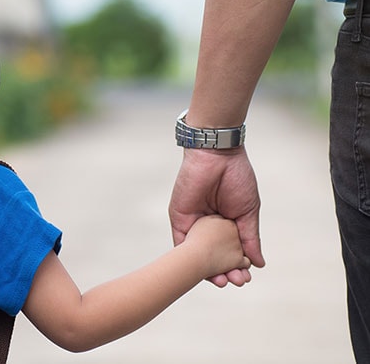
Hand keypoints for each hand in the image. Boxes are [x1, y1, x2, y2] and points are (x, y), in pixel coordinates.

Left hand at [169, 146, 263, 286]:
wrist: (216, 156)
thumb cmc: (236, 178)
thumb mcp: (248, 211)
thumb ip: (250, 238)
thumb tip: (258, 263)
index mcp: (227, 224)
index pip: (230, 252)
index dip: (237, 267)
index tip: (245, 279)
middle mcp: (210, 226)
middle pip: (214, 256)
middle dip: (224, 271)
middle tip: (235, 282)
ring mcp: (194, 224)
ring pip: (198, 254)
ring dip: (207, 269)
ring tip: (221, 281)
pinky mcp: (180, 219)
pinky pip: (181, 243)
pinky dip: (189, 258)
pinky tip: (199, 270)